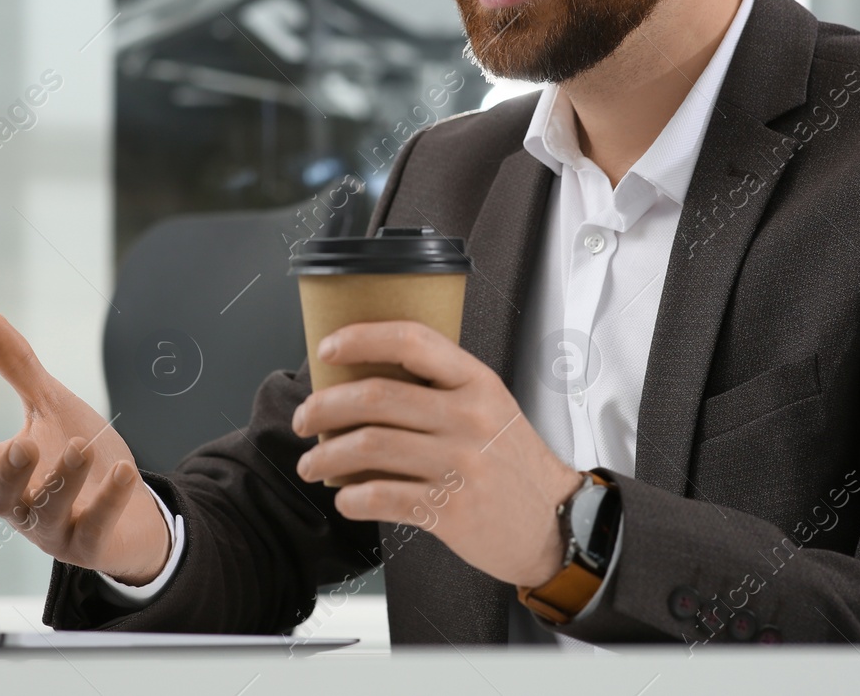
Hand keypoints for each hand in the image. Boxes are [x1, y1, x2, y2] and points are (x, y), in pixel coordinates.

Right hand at [0, 313, 169, 583]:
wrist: (128, 511)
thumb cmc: (77, 456)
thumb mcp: (51, 407)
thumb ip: (19, 369)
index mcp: (8, 474)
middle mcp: (23, 507)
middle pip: (2, 498)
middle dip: (10, 474)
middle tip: (23, 446)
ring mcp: (55, 531)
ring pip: (48, 513)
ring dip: (64, 481)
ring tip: (82, 447)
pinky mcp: (90, 546)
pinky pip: (94, 529)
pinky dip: (108, 502)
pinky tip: (123, 472)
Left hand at [290, 320, 582, 587]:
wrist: (555, 522)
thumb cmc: (512, 462)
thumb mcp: (491, 405)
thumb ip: (441, 387)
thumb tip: (365, 378)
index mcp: (476, 382)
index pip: (411, 340)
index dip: (360, 338)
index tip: (328, 348)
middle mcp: (468, 417)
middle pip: (376, 396)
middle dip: (323, 406)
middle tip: (305, 419)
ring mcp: (460, 464)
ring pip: (369, 446)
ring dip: (326, 456)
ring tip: (312, 463)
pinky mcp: (451, 510)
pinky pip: (382, 497)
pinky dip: (352, 498)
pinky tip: (346, 499)